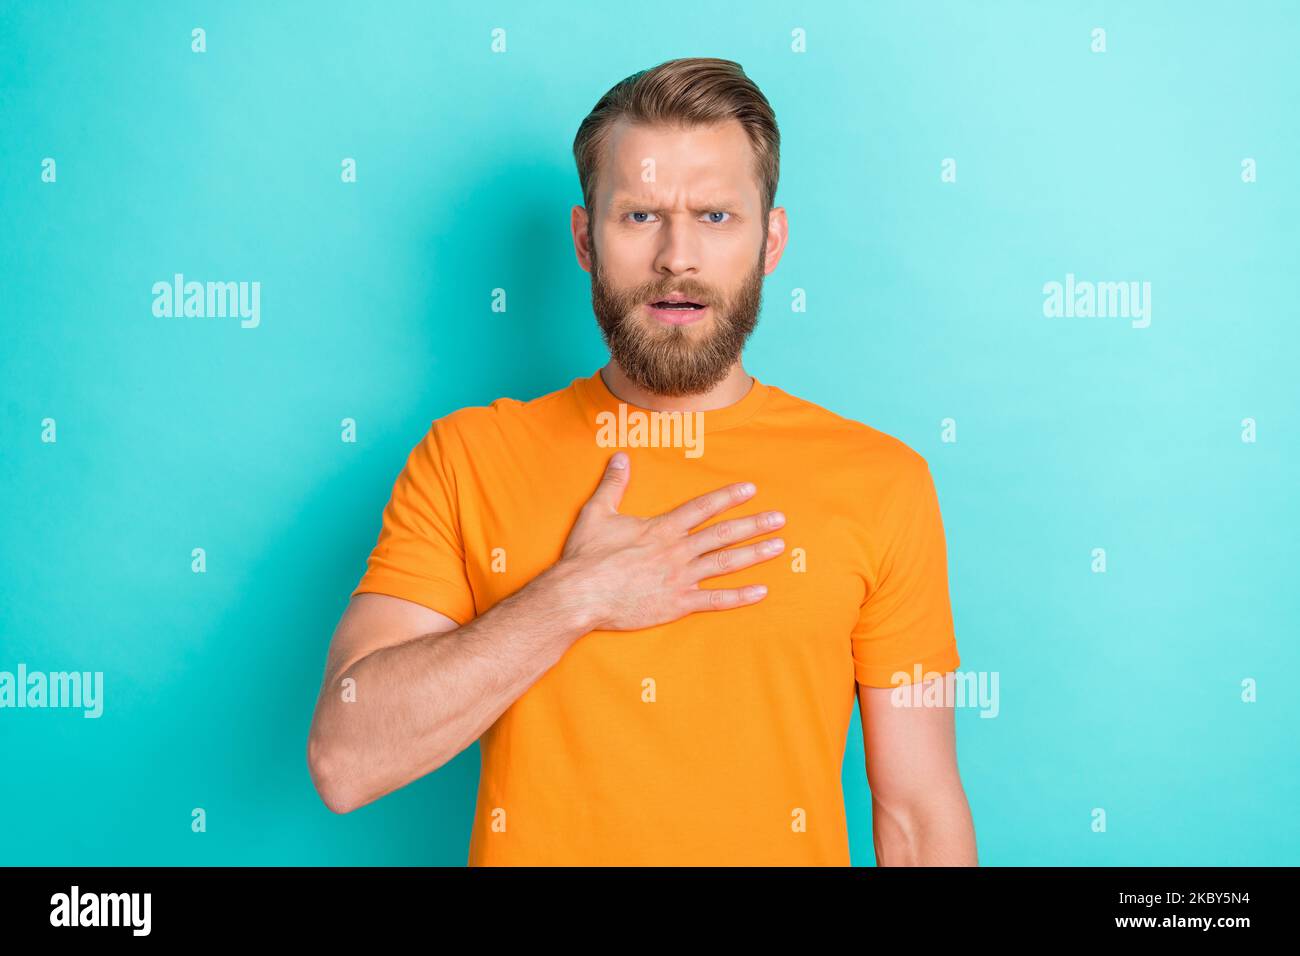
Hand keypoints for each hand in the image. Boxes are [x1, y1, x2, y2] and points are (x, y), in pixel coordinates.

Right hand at [556, 451, 785, 631]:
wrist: (579, 595)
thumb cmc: (586, 556)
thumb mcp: (596, 513)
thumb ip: (613, 484)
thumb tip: (620, 456)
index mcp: (661, 529)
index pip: (702, 507)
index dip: (728, 496)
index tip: (750, 489)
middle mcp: (677, 550)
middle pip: (723, 533)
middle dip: (754, 524)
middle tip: (780, 518)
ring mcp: (680, 578)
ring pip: (725, 563)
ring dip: (754, 553)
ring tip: (778, 546)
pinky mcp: (677, 604)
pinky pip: (715, 600)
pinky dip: (740, 596)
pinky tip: (761, 591)